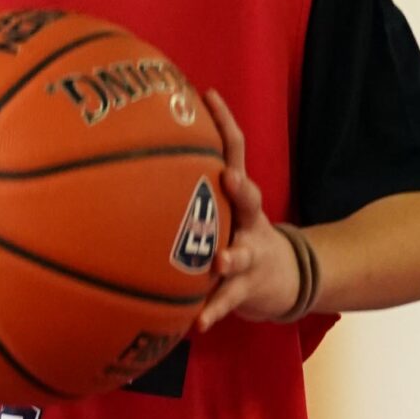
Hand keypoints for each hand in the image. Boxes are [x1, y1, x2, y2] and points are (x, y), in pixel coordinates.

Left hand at [195, 90, 301, 330]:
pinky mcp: (247, 288)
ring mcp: (252, 254)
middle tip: (230, 178)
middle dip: (242, 188)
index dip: (225, 122)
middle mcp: (249, 221)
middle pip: (251, 199)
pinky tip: (197, 324)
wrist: (286, 278)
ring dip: (232, 257)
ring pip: (244, 254)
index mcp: (238, 195)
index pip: (235, 150)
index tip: (208, 94)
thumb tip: (134, 150)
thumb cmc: (238, 234)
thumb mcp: (222, 205)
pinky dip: (213, 311)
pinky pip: (228, 300)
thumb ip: (187, 182)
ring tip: (220, 262)